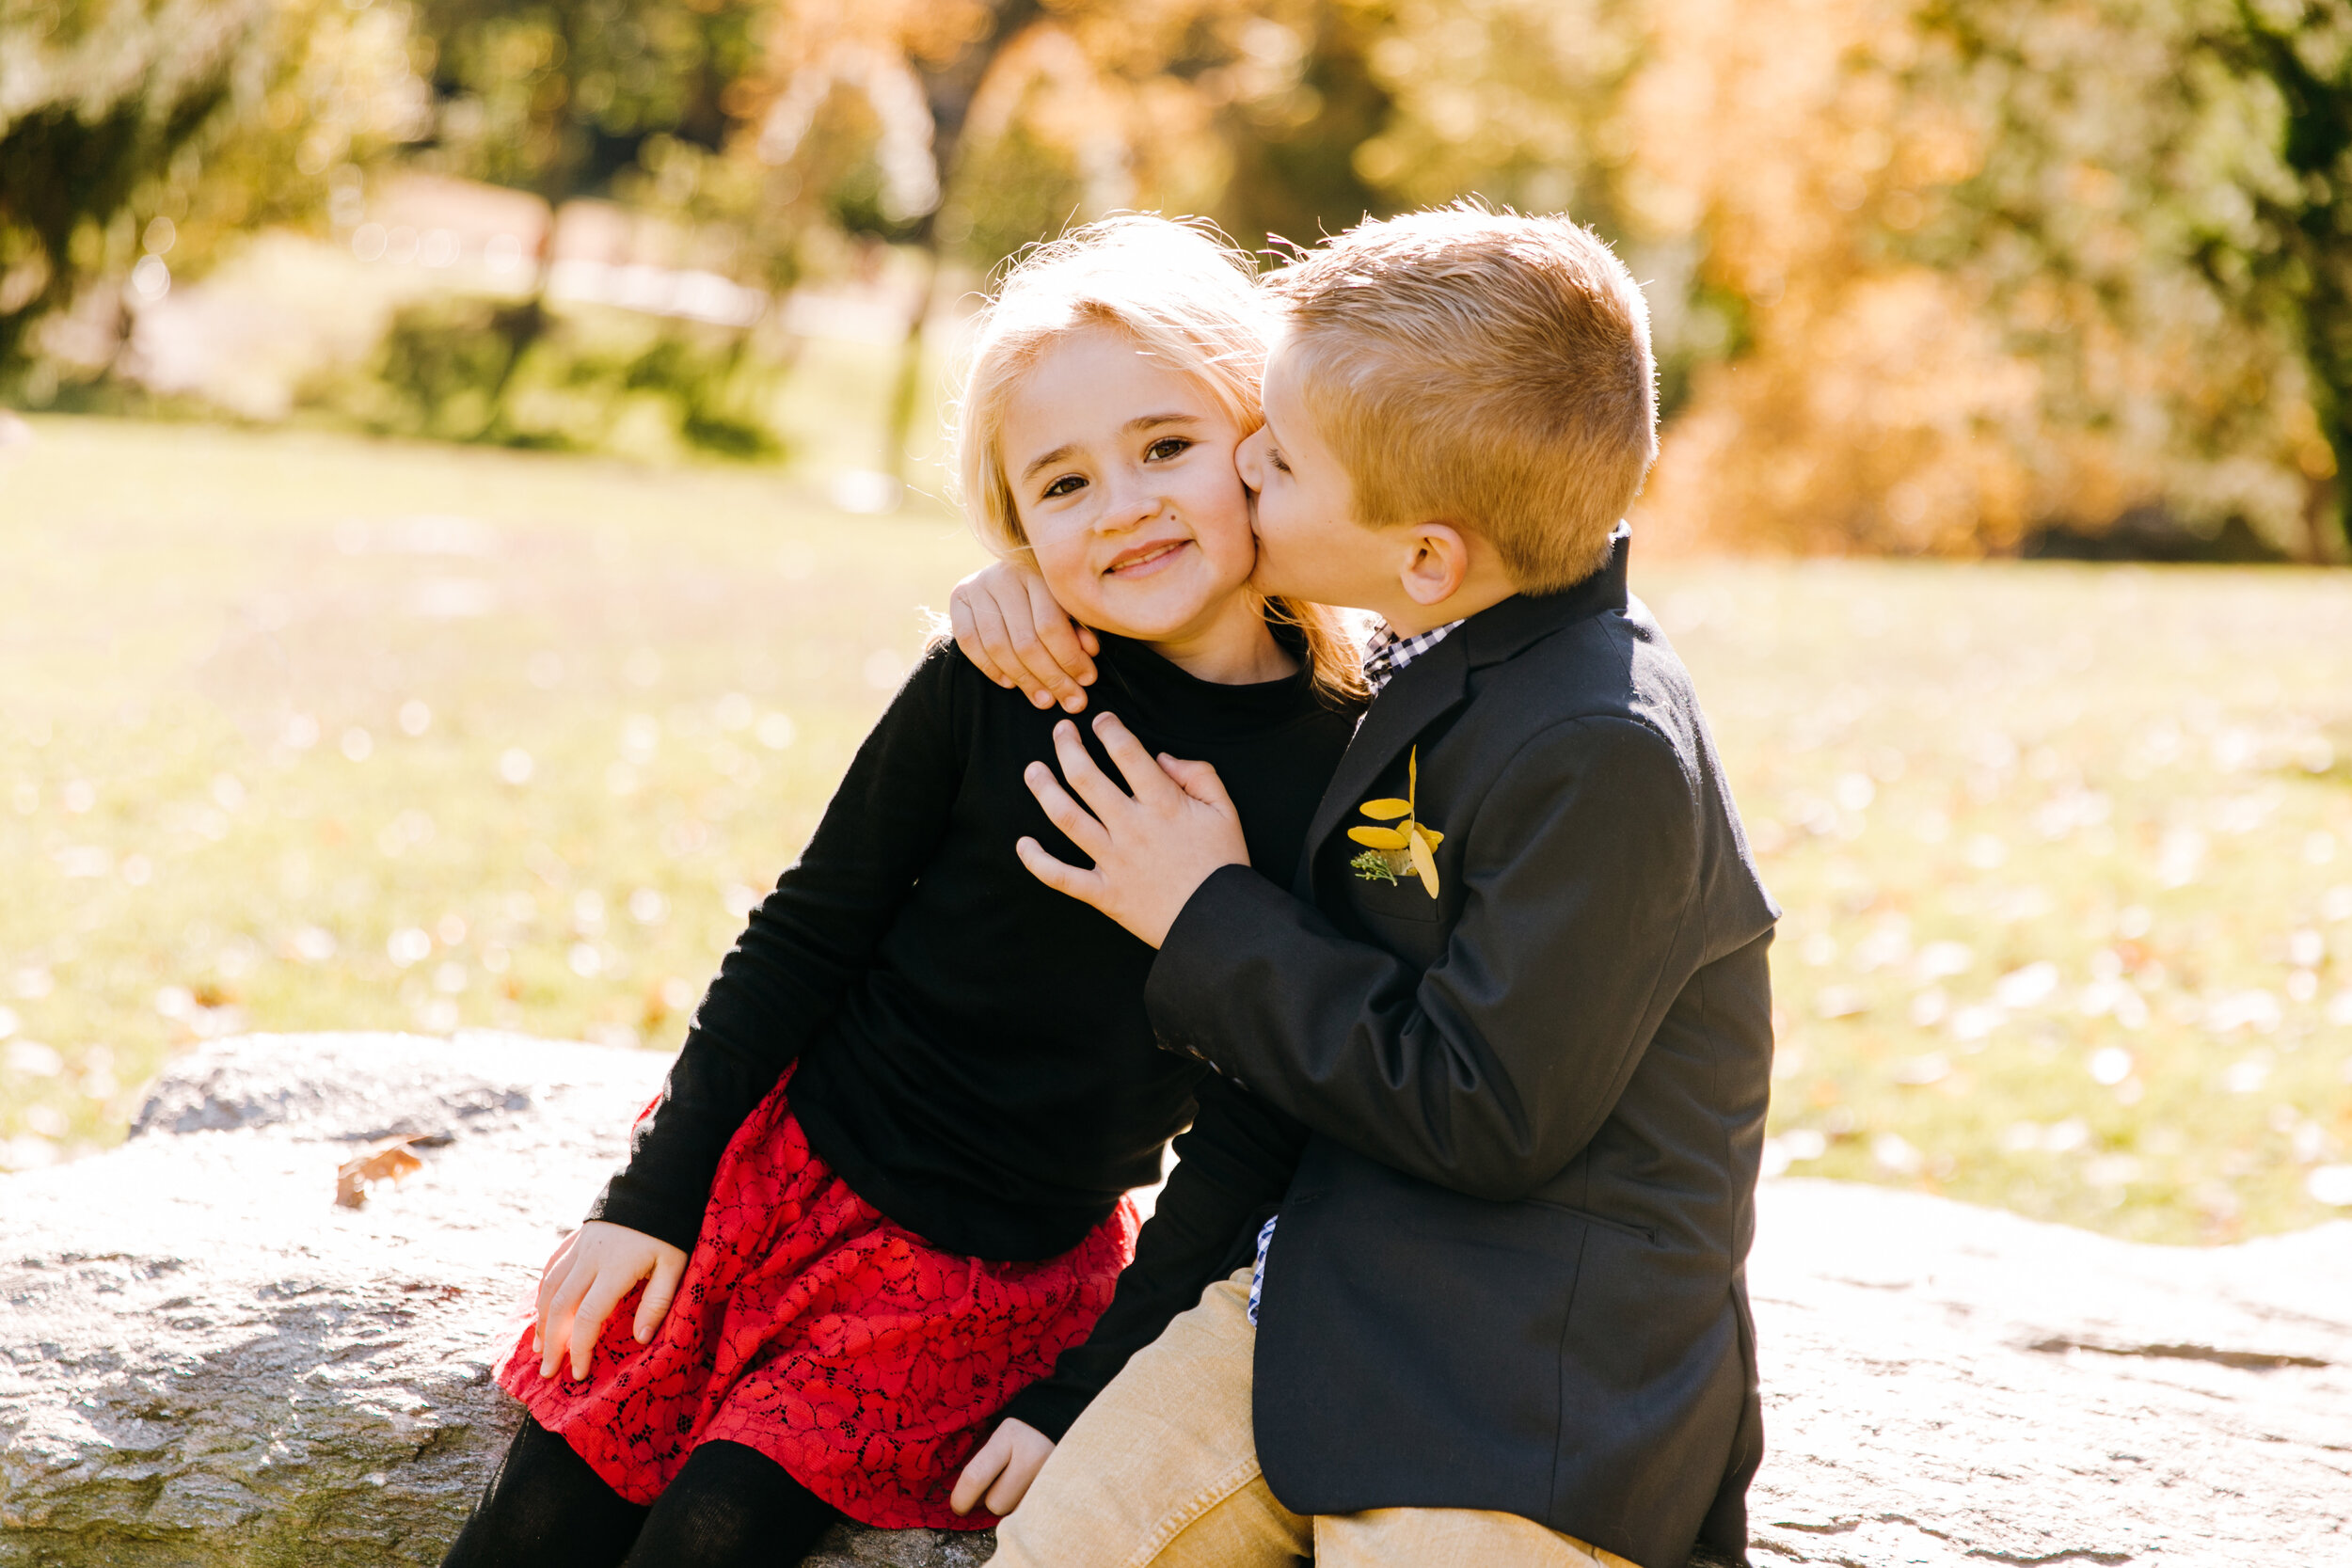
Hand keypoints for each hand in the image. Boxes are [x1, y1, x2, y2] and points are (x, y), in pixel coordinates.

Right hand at [533, 1220, 688, 1380]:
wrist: (658, 1181)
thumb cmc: (671, 1227)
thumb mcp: (675, 1264)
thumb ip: (657, 1302)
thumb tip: (640, 1339)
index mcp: (614, 1269)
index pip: (586, 1318)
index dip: (580, 1349)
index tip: (579, 1374)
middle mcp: (589, 1259)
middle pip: (560, 1307)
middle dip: (552, 1343)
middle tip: (547, 1372)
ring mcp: (579, 1246)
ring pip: (549, 1287)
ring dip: (541, 1320)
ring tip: (539, 1347)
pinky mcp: (577, 1236)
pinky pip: (552, 1266)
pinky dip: (543, 1290)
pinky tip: (541, 1307)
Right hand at [948, 559, 1098, 712]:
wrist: (1005, 577)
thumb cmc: (1046, 596)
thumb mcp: (1068, 607)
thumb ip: (1078, 629)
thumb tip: (1089, 653)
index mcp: (1037, 572)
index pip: (1051, 624)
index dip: (1070, 658)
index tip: (1087, 681)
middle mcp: (1005, 575)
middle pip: (1025, 640)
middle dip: (1052, 677)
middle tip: (1071, 701)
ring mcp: (977, 586)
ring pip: (998, 646)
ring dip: (1024, 680)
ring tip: (1045, 700)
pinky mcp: (958, 599)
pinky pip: (970, 643)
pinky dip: (991, 669)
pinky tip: (1011, 684)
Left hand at [950, 1418, 1054, 1516]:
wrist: (1062, 1413)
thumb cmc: (1020, 1424)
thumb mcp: (997, 1431)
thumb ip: (980, 1458)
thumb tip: (961, 1497)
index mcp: (1010, 1435)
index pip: (976, 1476)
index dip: (961, 1498)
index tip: (956, 1506)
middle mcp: (1033, 1456)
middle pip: (997, 1503)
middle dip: (989, 1499)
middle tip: (992, 1485)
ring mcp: (1050, 1473)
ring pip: (1015, 1511)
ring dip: (1009, 1502)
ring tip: (1014, 1482)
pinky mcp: (1061, 1487)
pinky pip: (1032, 1510)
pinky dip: (1024, 1503)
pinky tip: (1027, 1486)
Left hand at [1018, 712, 1248, 946]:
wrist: (1219, 921)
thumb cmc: (1224, 863)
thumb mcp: (1226, 810)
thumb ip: (1198, 774)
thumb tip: (1161, 758)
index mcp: (1163, 804)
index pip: (1127, 753)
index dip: (1110, 729)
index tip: (1100, 720)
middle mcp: (1132, 828)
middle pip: (1086, 778)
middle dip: (1067, 747)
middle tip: (1060, 731)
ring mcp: (1114, 862)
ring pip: (1067, 818)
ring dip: (1044, 790)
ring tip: (1033, 770)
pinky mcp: (1104, 894)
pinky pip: (1062, 877)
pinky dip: (1037, 862)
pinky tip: (1023, 844)